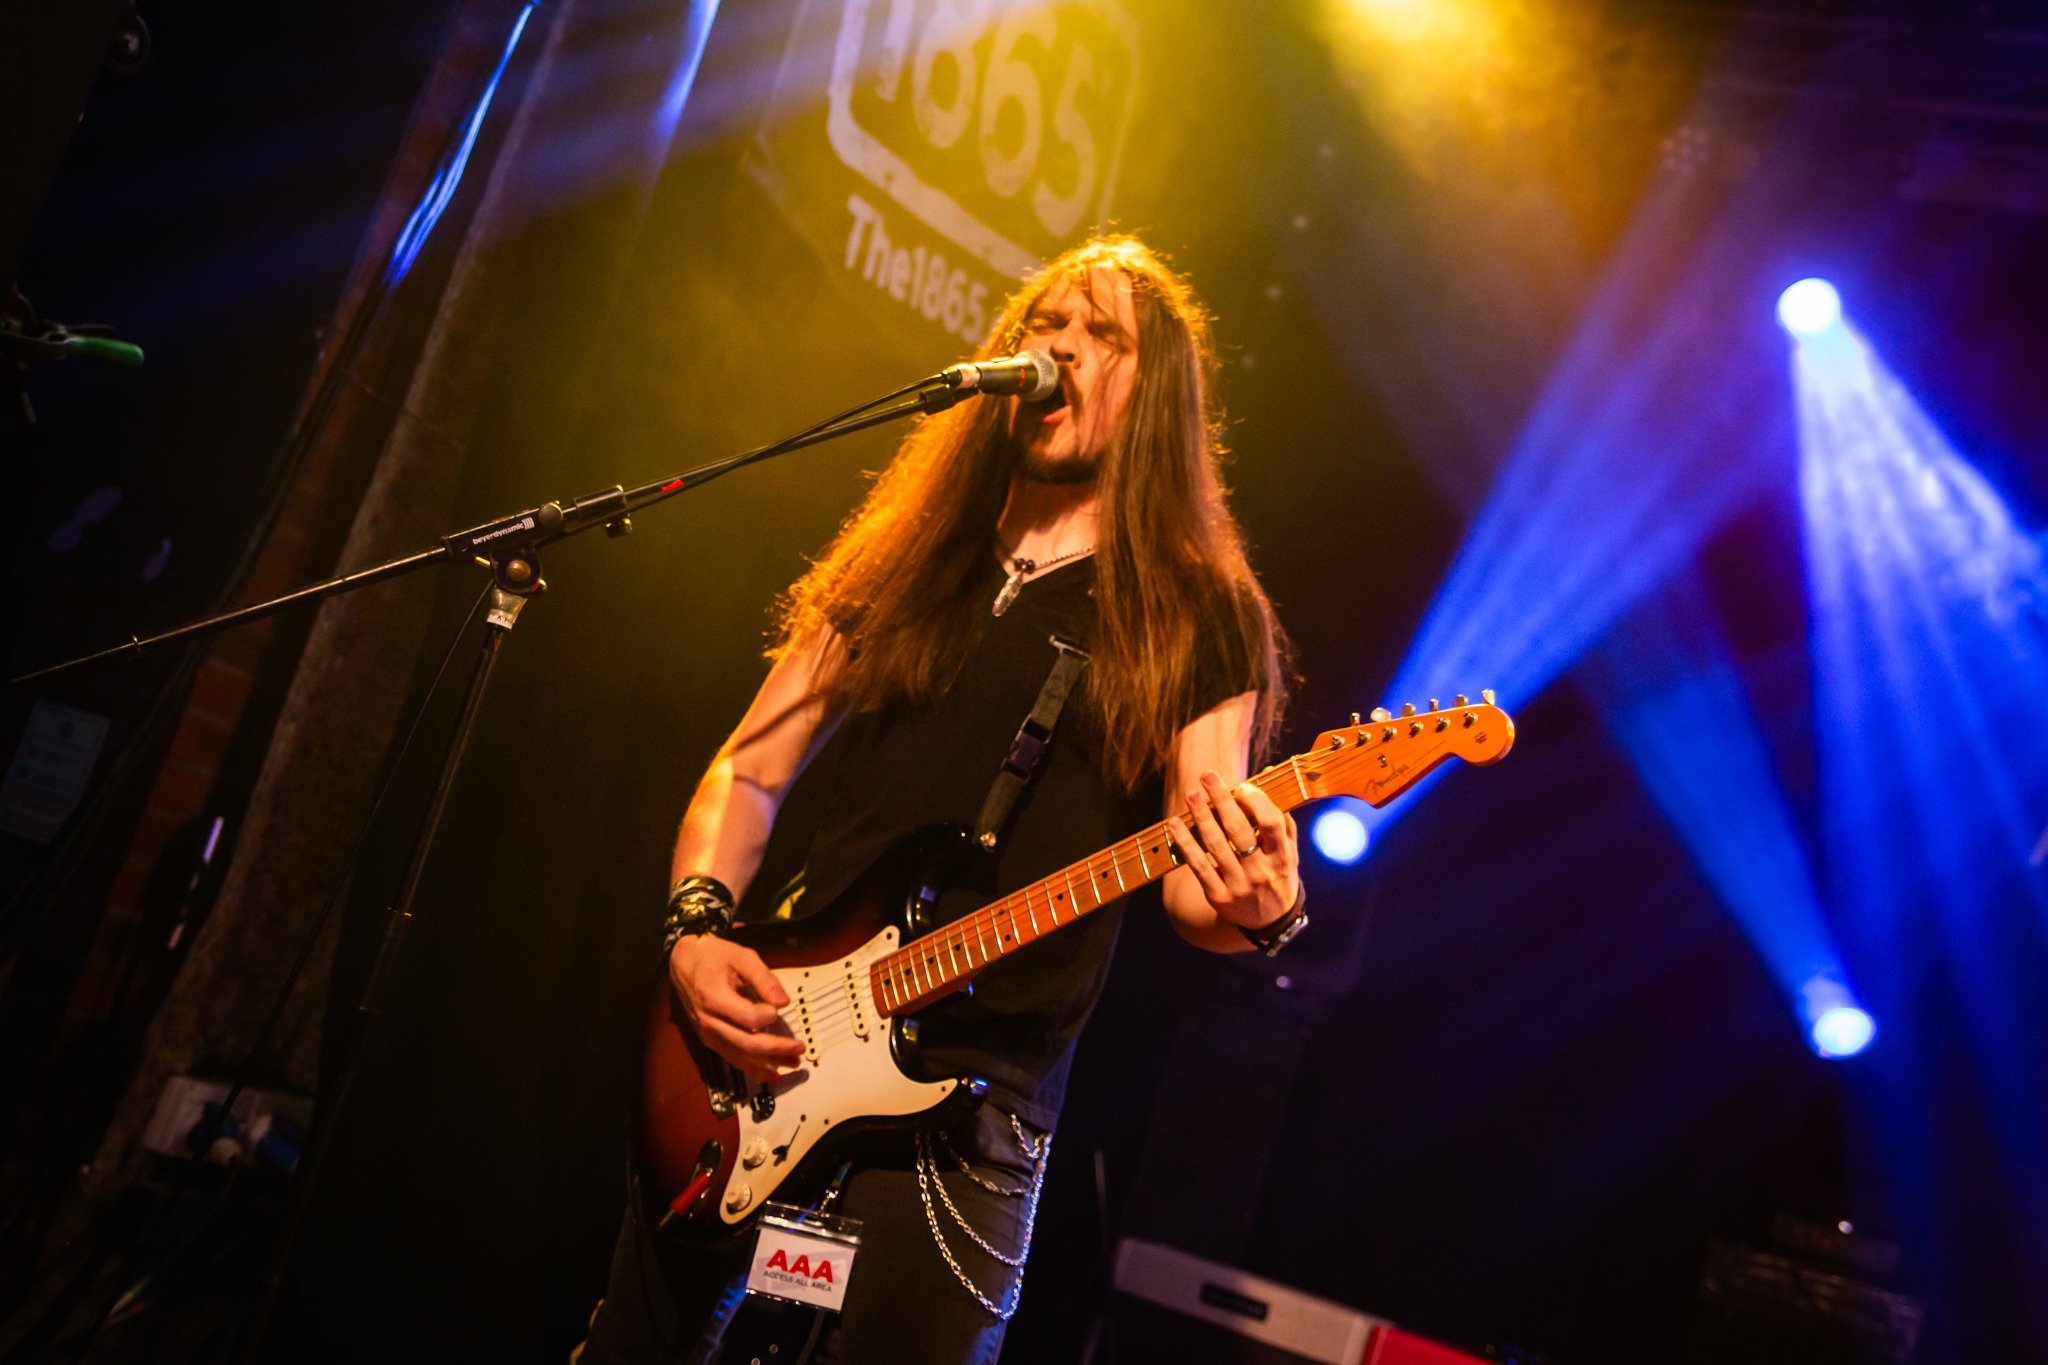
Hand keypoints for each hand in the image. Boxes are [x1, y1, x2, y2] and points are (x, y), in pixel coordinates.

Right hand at [667, 934, 805, 1080]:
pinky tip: (771, 1074)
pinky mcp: (709, 1039)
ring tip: (793, 1063)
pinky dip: (752, 1069)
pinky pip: (732, 1058)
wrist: (683, 962)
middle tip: (799, 1048)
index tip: (780, 1008)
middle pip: (746, 1043)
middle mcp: (709, 1021)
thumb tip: (784, 1002)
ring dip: (768, 1063)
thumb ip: (764, 978)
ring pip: (740, 1056)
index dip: (768, 1017)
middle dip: (776, 1049)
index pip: (748, 1018)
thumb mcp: (741, 956)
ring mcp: (707, 1033)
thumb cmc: (712, 956)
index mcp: (714, 998)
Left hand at [1164, 771, 1300, 931]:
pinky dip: (1185, 843)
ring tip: (1191, 794)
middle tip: (1207, 775)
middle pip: (1239, 830)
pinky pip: (1198, 865)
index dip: (1256, 802)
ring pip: (1216, 845)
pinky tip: (1175, 824)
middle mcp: (1260, 871)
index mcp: (1282, 857)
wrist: (1270, 922)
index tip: (1241, 786)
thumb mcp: (1290, 853)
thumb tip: (1268, 776)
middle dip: (1222, 800)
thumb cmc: (1278, 875)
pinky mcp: (1218, 896)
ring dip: (1201, 817)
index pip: (1271, 824)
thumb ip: (1282, 819)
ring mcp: (1238, 885)